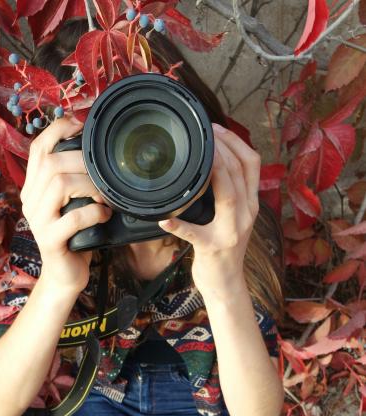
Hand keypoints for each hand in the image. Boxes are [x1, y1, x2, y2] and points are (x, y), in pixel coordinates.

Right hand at [20, 116, 111, 293]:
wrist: (64, 276)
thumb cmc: (74, 236)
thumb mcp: (71, 204)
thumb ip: (74, 180)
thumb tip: (96, 150)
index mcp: (33, 187)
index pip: (38, 148)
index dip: (58, 130)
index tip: (81, 125)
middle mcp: (30, 201)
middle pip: (51, 163)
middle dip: (83, 162)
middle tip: (104, 174)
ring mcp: (38, 221)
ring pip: (60, 185)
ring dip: (90, 186)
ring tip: (104, 196)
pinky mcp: (50, 240)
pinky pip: (73, 218)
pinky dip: (94, 212)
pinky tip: (104, 215)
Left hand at [158, 123, 260, 296]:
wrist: (227, 285)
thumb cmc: (222, 249)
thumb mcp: (234, 218)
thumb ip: (229, 195)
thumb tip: (211, 165)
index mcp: (250, 204)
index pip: (252, 164)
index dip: (235, 142)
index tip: (216, 128)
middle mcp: (246, 214)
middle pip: (240, 172)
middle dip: (223, 148)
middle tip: (204, 134)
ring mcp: (231, 231)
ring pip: (227, 194)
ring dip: (212, 171)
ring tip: (195, 158)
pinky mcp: (212, 248)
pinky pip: (194, 234)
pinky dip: (179, 225)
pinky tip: (165, 220)